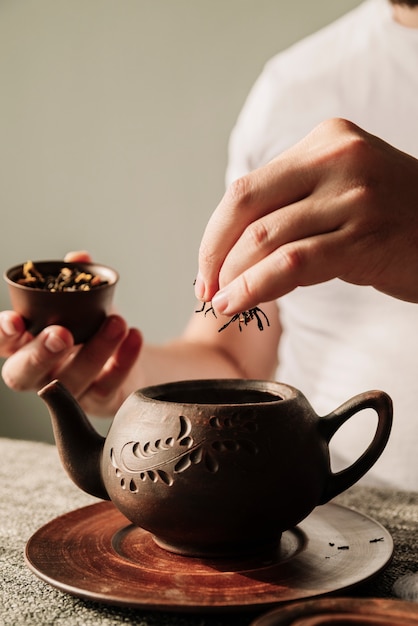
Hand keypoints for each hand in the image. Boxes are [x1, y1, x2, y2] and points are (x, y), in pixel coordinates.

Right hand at [1, 251, 141, 415]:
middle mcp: (40, 373)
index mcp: (25, 346)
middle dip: (41, 354)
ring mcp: (69, 391)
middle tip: (62, 334)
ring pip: (73, 380)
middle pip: (25, 374)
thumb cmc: (90, 330)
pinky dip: (124, 360)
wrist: (123, 361)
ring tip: (116, 322)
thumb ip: (76, 282)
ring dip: (96, 350)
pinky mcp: (100, 401)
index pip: (4, 343)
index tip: (14, 320)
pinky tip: (134, 336)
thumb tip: (80, 258)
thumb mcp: (83, 304)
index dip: (3, 334)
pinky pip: (109, 385)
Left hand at [195, 118, 417, 313]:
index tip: (206, 267)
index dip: (215, 233)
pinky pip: (292, 263)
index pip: (247, 188)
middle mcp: (336, 159)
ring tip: (220, 301)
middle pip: (245, 206)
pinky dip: (255, 287)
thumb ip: (295, 203)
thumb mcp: (345, 190)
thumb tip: (234, 248)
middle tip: (206, 287)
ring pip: (265, 237)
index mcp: (325, 141)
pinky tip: (237, 304)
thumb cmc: (396, 218)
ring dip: (232, 276)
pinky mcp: (364, 237)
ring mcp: (352, 196)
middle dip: (214, 253)